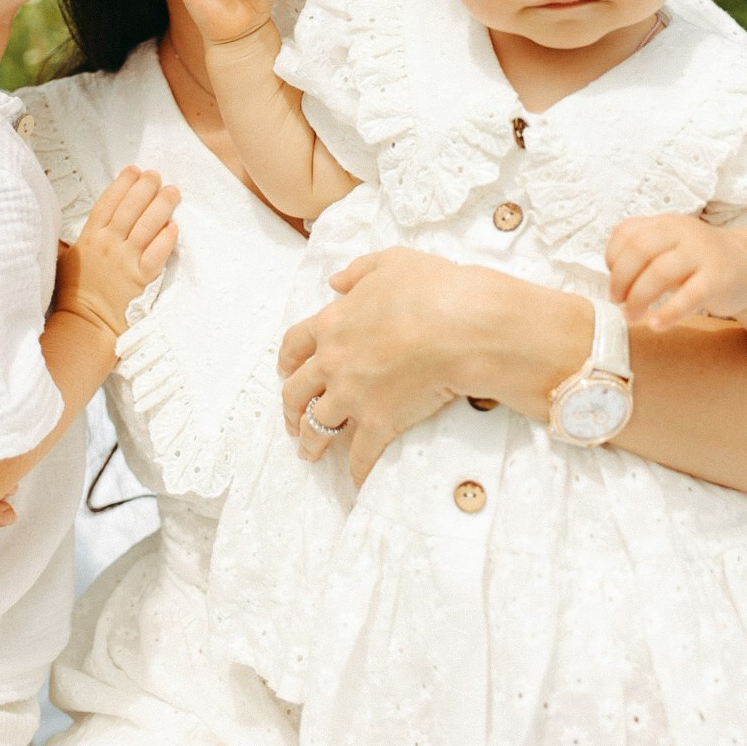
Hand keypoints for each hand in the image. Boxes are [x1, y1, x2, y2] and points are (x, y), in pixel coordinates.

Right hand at [56, 166, 178, 333]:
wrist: (86, 323)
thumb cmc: (75, 292)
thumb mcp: (67, 259)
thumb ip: (75, 238)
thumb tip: (78, 222)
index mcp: (90, 236)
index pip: (108, 201)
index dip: (123, 183)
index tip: (134, 170)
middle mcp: (108, 244)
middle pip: (130, 207)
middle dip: (146, 187)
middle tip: (157, 176)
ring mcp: (125, 260)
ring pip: (147, 225)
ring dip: (162, 205)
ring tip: (172, 191)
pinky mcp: (141, 278)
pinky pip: (157, 253)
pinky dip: (166, 238)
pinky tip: (174, 226)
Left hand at [278, 248, 467, 483]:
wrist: (459, 326)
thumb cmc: (430, 289)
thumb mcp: (390, 263)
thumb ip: (358, 272)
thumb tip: (335, 282)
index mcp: (332, 323)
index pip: (295, 344)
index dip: (287, 359)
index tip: (286, 371)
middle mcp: (333, 362)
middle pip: (297, 390)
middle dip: (291, 408)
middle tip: (292, 420)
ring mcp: (352, 396)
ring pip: (318, 426)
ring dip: (311, 442)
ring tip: (310, 454)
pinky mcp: (379, 423)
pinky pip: (360, 455)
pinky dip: (357, 471)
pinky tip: (356, 482)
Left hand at [607, 214, 746, 329]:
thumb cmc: (697, 261)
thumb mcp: (668, 247)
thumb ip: (641, 253)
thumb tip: (612, 280)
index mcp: (665, 223)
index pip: (627, 232)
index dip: (611, 256)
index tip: (610, 277)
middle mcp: (683, 232)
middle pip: (639, 250)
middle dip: (620, 279)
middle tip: (616, 301)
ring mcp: (702, 254)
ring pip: (660, 273)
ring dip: (638, 298)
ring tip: (631, 315)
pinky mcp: (718, 279)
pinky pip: (689, 296)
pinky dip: (668, 312)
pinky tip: (656, 325)